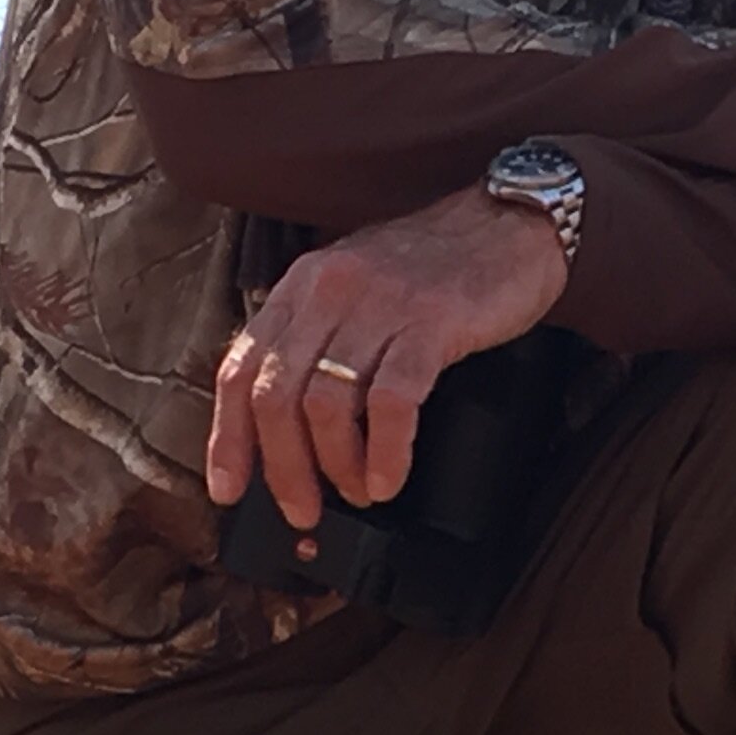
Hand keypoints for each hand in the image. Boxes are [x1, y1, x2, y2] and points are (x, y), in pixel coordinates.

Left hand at [206, 187, 568, 531]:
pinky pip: (391, 403)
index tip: (228, 488)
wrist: (508, 225)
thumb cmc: (434, 269)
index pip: (239, 368)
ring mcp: (379, 306)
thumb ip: (320, 342)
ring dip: (336, 465)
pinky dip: (385, 452)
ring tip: (356, 492)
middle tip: (303, 509)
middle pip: (277, 396)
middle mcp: (329, 291)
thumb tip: (293, 431)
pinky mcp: (430, 323)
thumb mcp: (355, 291)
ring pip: (326, 404)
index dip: (227, 437)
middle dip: (284, 468)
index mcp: (301, 287)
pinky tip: (389, 477)